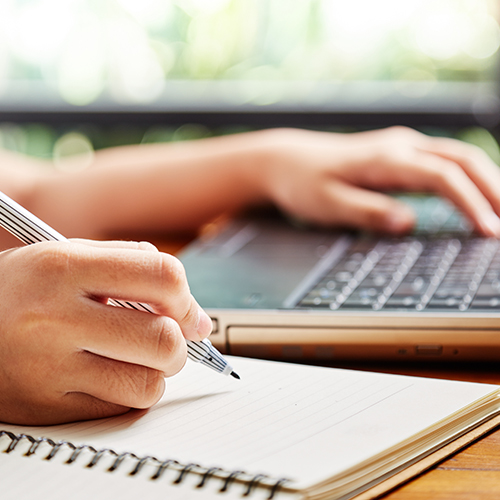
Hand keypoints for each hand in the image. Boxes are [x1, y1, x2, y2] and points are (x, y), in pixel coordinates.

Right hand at [0, 239, 211, 424]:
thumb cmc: (26, 287)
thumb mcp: (68, 254)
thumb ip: (134, 266)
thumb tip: (196, 316)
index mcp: (64, 267)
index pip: (162, 276)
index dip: (187, 298)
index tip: (188, 312)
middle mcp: (54, 318)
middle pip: (163, 339)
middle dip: (179, 342)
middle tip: (166, 338)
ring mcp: (46, 368)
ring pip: (148, 384)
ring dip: (155, 372)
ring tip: (134, 357)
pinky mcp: (44, 407)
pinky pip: (119, 409)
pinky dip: (128, 392)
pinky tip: (108, 373)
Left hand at [257, 126, 499, 236]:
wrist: (285, 161)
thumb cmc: (303, 183)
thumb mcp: (327, 204)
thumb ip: (367, 212)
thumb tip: (409, 222)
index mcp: (385, 158)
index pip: (442, 177)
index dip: (471, 204)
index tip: (490, 232)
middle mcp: (400, 145)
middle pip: (463, 160)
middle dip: (494, 190)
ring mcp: (401, 146)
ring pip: (458, 157)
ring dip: (486, 182)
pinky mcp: (399, 154)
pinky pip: (444, 162)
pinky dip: (468, 179)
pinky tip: (476, 196)